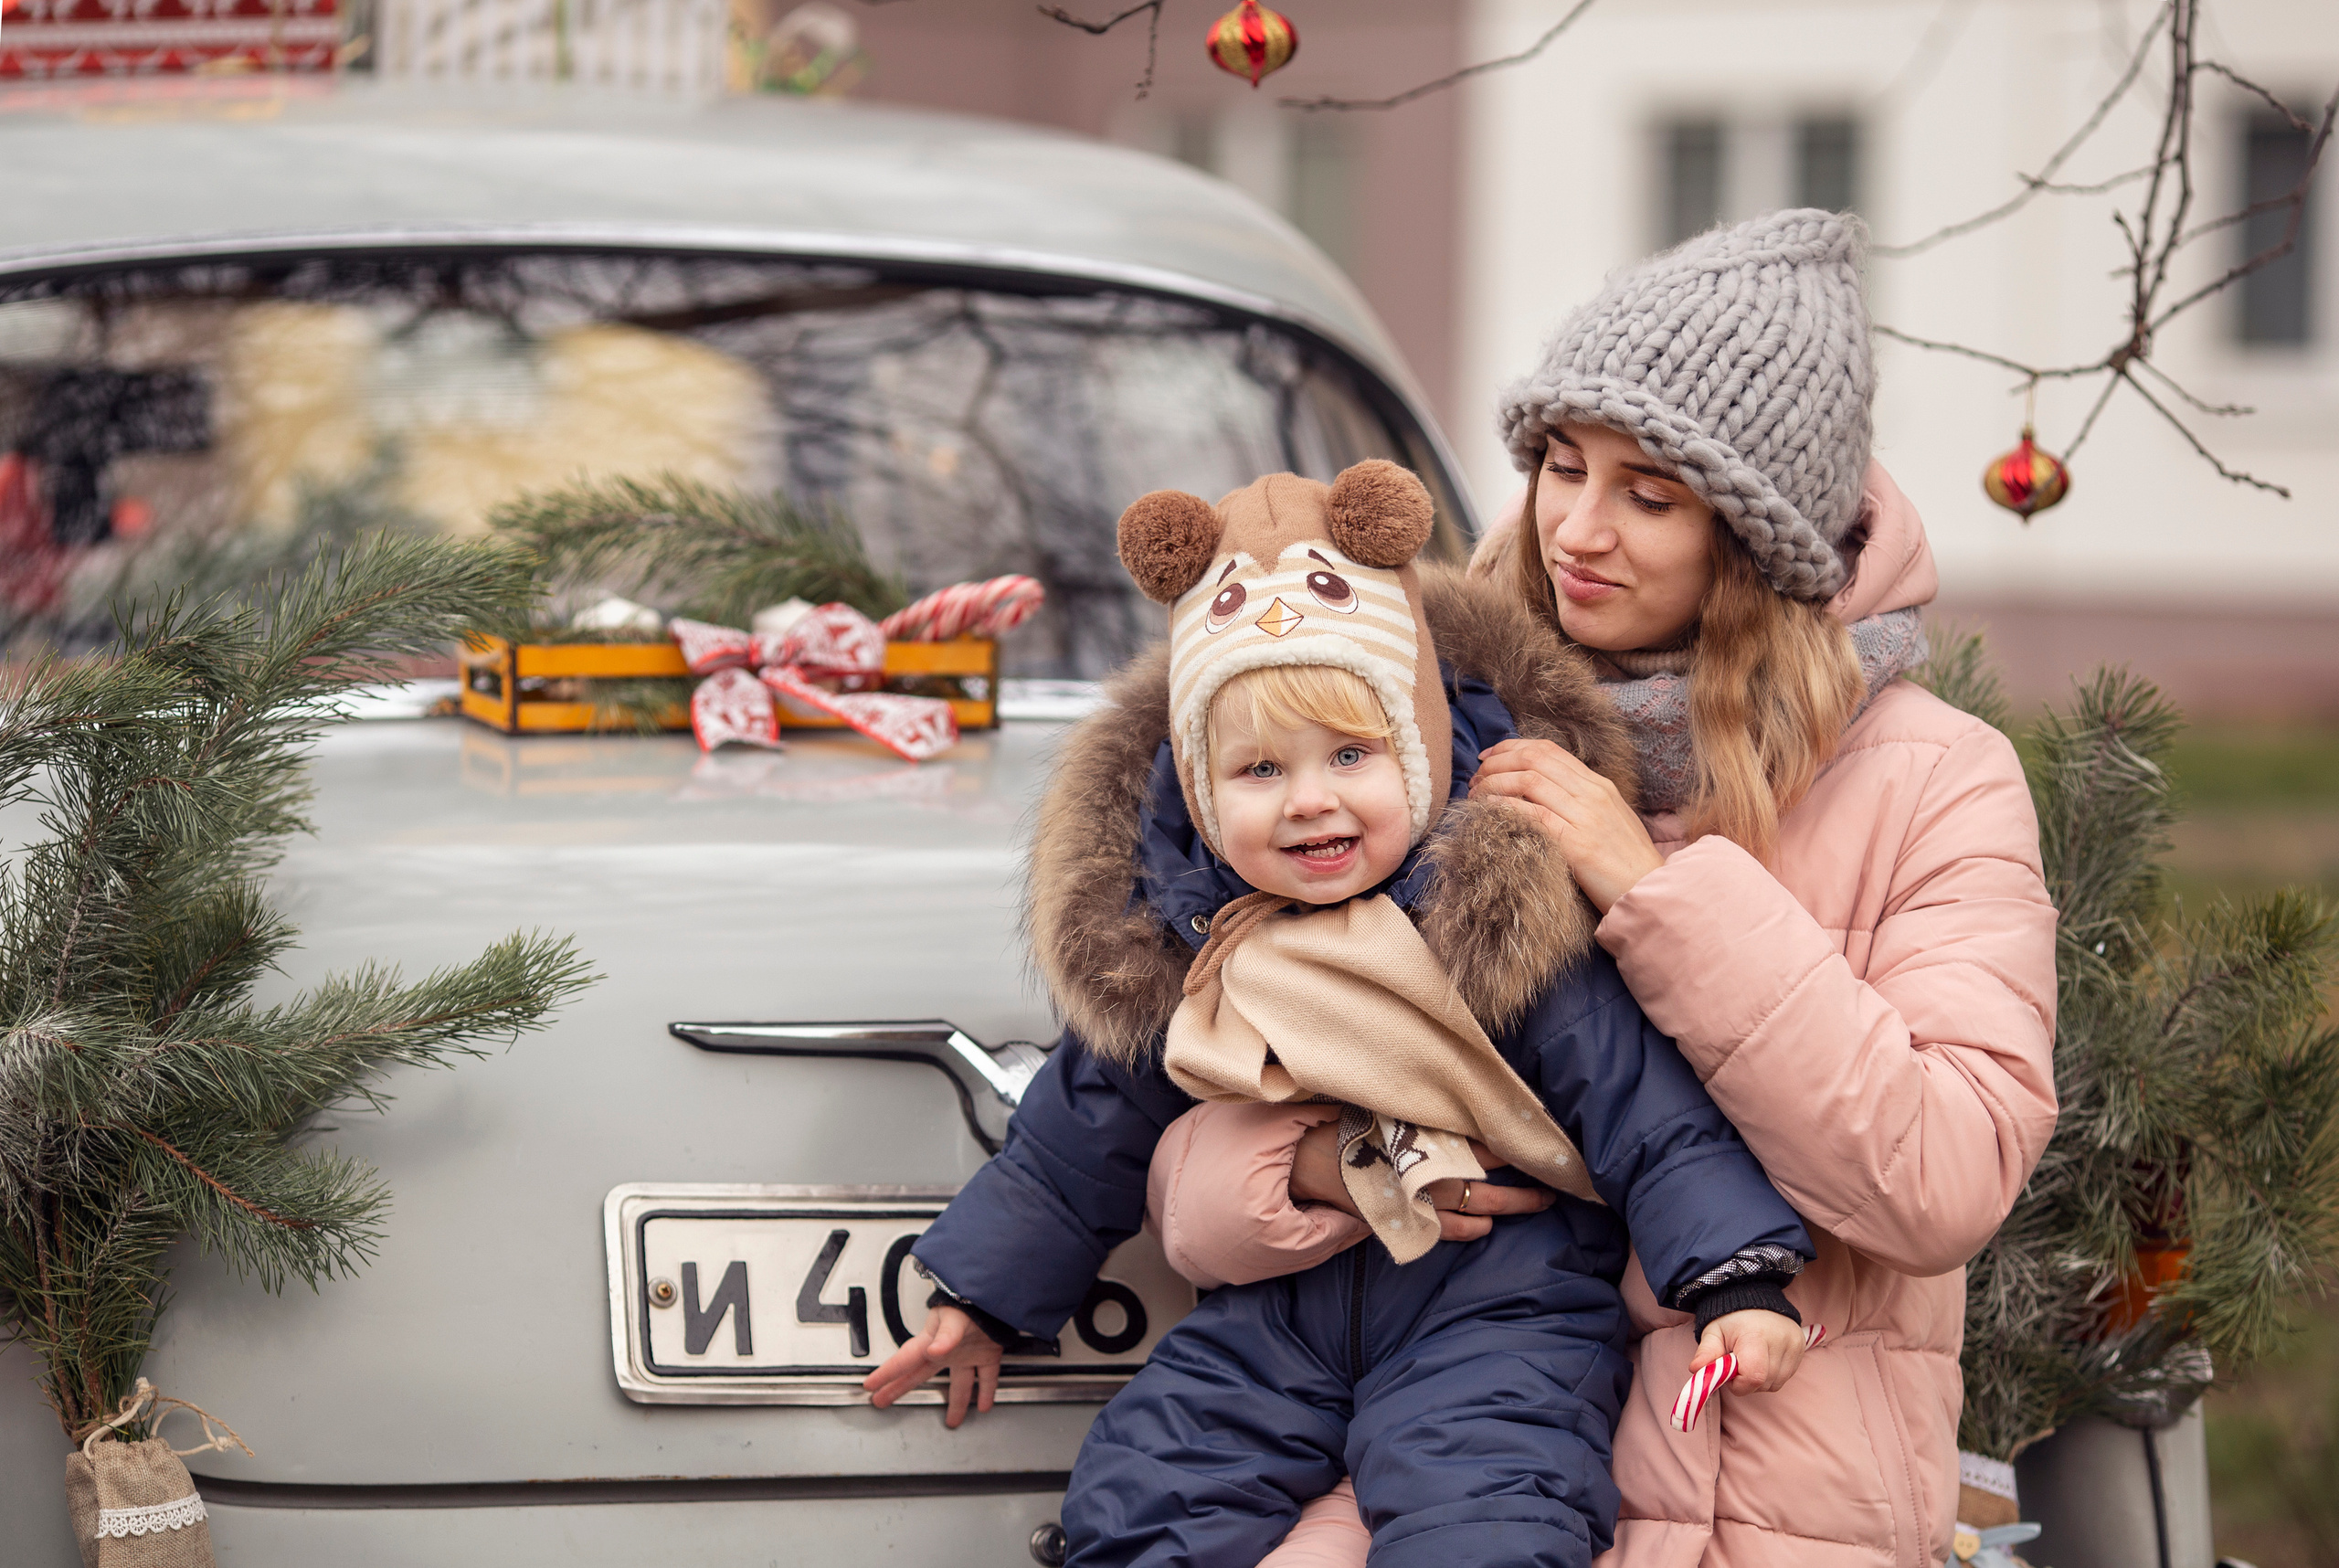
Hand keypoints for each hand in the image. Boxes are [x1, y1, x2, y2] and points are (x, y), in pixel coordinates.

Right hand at [862, 1304, 1002, 1427]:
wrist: (996, 1293)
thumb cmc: (971, 1301)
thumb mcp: (955, 1318)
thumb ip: (946, 1337)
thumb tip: (935, 1351)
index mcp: (932, 1341)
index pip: (905, 1361)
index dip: (887, 1374)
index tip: (870, 1385)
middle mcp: (946, 1350)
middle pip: (919, 1374)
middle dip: (899, 1388)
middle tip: (881, 1400)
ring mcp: (966, 1353)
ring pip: (959, 1384)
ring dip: (956, 1403)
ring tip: (952, 1420)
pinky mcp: (987, 1353)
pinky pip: (986, 1377)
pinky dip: (987, 1392)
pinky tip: (986, 1405)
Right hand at [1290, 1123, 1553, 1241]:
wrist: (1311, 1159)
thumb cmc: (1355, 1125)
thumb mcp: (1392, 1107)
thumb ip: (1428, 1106)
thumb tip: (1465, 1091)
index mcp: (1425, 1138)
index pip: (1478, 1141)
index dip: (1509, 1143)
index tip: (1540, 1139)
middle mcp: (1426, 1168)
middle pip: (1484, 1179)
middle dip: (1521, 1185)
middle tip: (1554, 1186)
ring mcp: (1416, 1196)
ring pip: (1471, 1205)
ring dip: (1505, 1206)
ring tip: (1535, 1203)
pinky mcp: (1403, 1216)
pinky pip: (1443, 1228)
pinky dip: (1467, 1228)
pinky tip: (1486, 1226)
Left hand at [1469, 738, 1663, 912]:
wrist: (1650, 891)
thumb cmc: (1624, 862)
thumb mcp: (1607, 819)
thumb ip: (1577, 800)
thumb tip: (1537, 790)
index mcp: (1599, 785)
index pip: (1548, 750)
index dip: (1511, 747)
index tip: (1487, 757)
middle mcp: (1593, 793)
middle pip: (1534, 759)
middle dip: (1496, 763)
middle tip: (1475, 778)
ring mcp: (1586, 817)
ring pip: (1529, 781)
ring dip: (1494, 784)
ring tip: (1476, 796)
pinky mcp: (1578, 845)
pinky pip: (1534, 815)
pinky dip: (1505, 807)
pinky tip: (1488, 810)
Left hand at [1692, 1309, 1806, 1393]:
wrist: (1755, 1298)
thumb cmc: (1731, 1319)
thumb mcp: (1714, 1332)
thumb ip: (1706, 1353)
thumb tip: (1696, 1369)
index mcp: (1756, 1335)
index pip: (1753, 1376)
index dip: (1738, 1384)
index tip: (1729, 1374)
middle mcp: (1780, 1340)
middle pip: (1763, 1383)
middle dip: (1746, 1382)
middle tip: (1737, 1364)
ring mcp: (1795, 1345)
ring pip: (1775, 1384)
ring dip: (1759, 1381)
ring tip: (1750, 1360)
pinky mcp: (1802, 1348)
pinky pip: (1785, 1378)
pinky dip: (1772, 1376)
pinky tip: (1763, 1359)